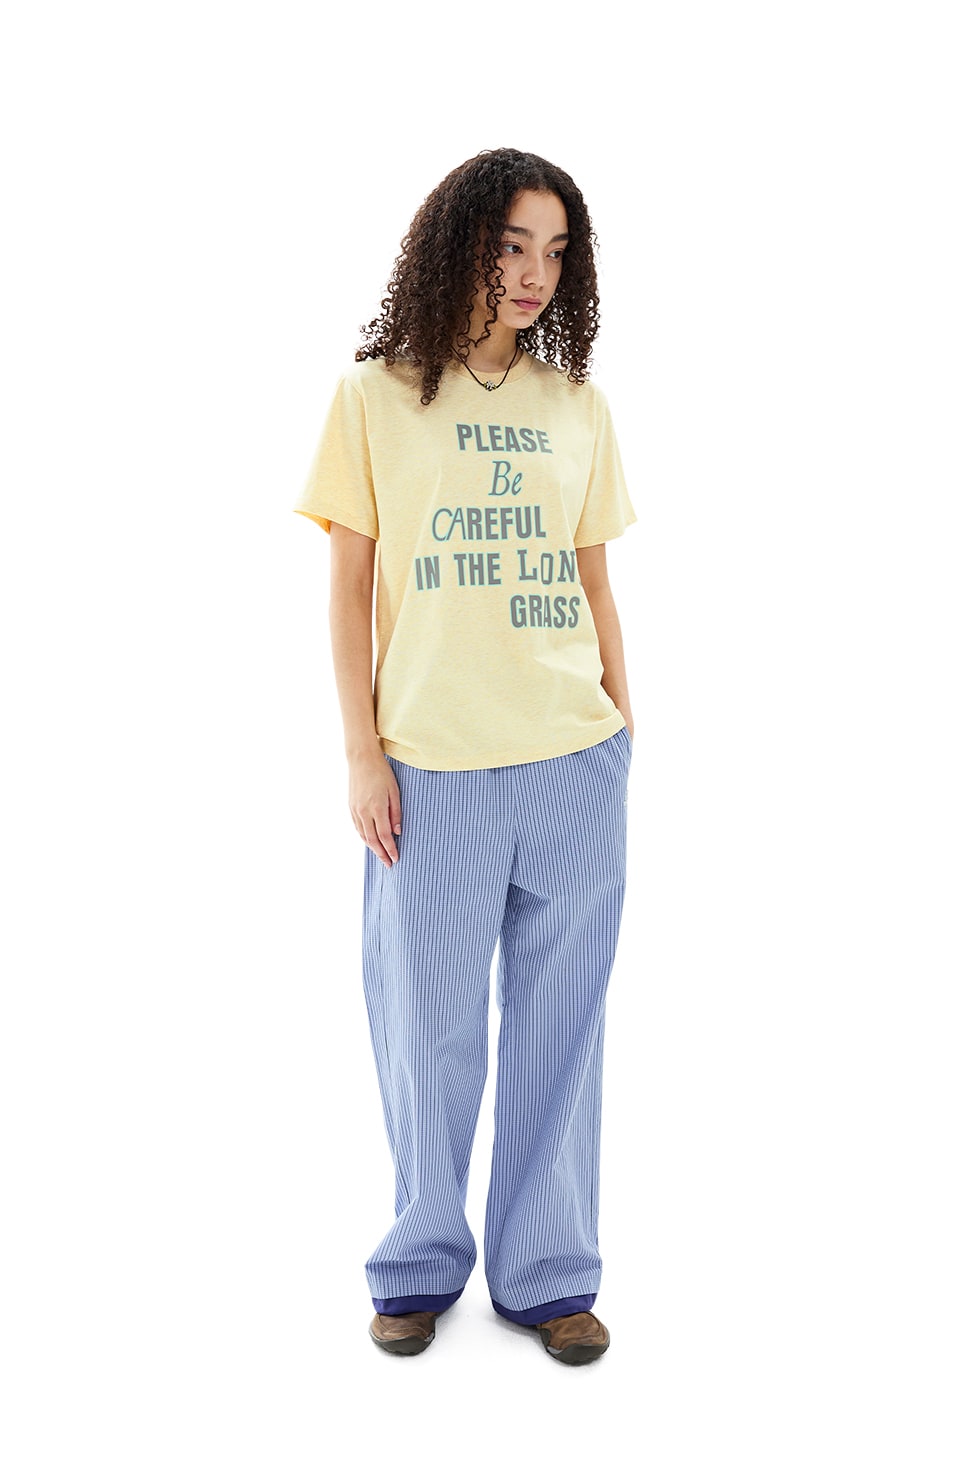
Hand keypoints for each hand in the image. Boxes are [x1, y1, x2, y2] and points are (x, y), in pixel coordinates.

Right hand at [348, 749, 401, 867]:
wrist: (361, 759)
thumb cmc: (382, 773)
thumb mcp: (395, 791)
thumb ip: (396, 813)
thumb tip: (397, 832)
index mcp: (377, 808)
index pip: (384, 836)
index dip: (390, 849)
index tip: (396, 859)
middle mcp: (363, 812)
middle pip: (372, 840)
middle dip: (381, 854)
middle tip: (389, 864)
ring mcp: (355, 810)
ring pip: (363, 835)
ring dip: (372, 848)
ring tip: (381, 856)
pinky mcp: (351, 807)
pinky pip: (358, 827)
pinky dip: (364, 837)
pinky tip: (370, 842)